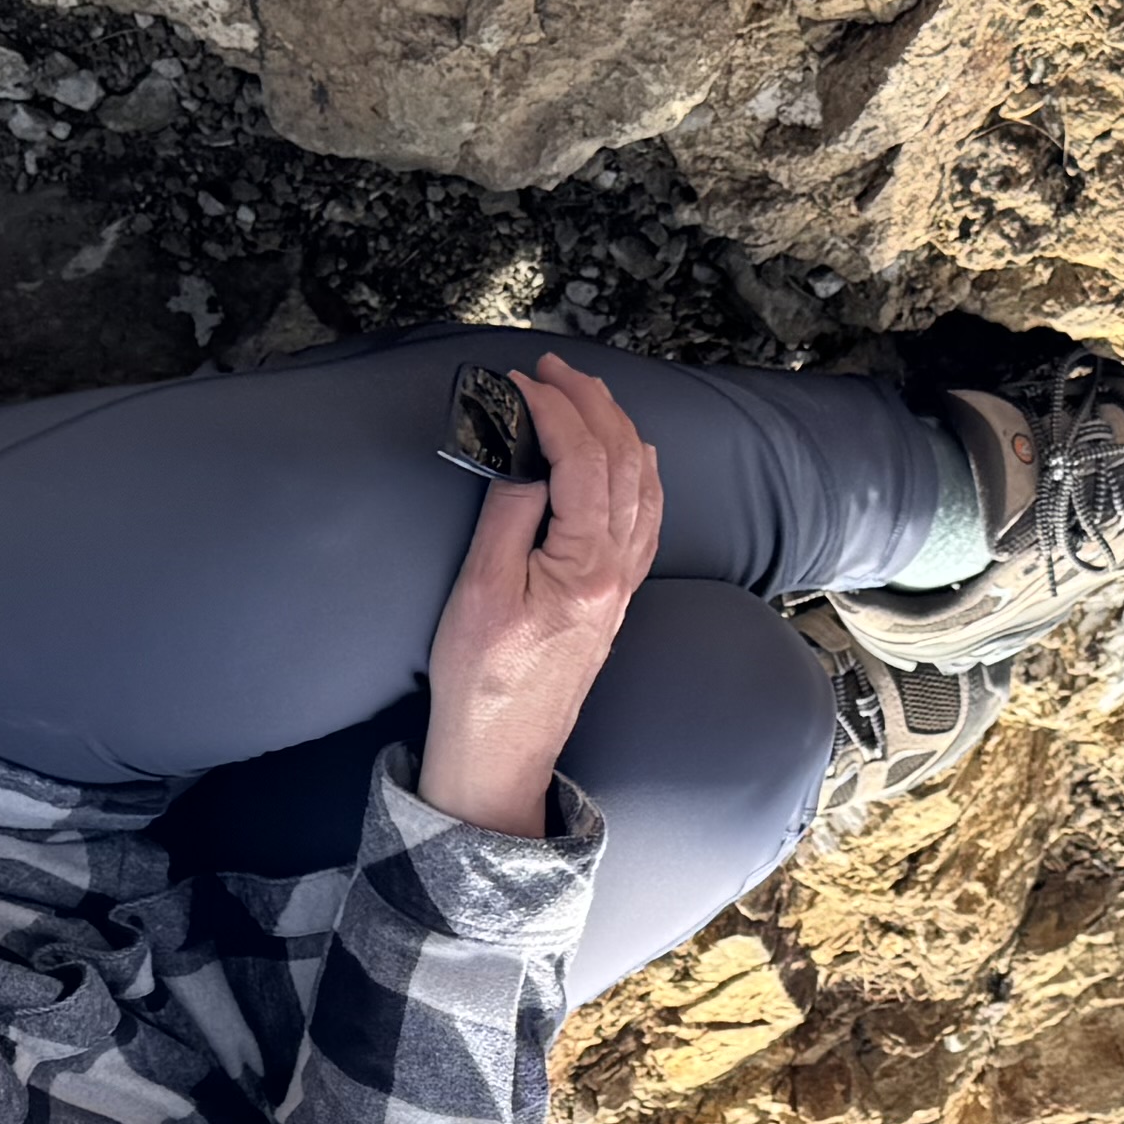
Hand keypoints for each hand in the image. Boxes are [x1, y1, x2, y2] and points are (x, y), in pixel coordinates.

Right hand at [418, 354, 663, 834]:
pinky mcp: (614, 598)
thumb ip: (508, 516)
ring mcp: (623, 586)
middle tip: (554, 369)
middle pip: (623, 463)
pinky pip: (643, 520)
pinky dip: (637, 475)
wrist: (501, 754)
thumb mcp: (479, 592)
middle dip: (591, 405)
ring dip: (618, 431)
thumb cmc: (480, 683)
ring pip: (642, 487)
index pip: (584, 461)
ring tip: (585, 394)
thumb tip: (524, 453)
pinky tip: (631, 459)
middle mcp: (618, 572)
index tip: (520, 381)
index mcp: (587, 567)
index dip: (555, 410)